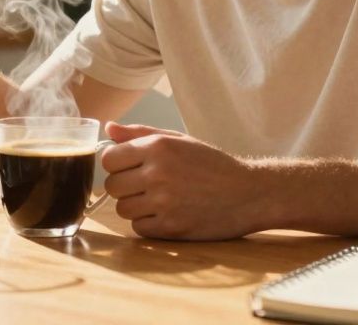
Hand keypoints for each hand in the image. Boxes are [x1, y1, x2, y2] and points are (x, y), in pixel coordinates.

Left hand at [101, 122, 260, 240]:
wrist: (248, 193)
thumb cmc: (212, 164)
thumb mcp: (179, 140)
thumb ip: (141, 133)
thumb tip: (108, 129)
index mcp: (158, 147)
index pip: (108, 158)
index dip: (116, 164)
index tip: (129, 168)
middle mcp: (158, 173)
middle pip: (111, 186)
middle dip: (124, 186)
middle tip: (145, 185)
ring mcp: (164, 202)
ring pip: (122, 209)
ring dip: (135, 207)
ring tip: (157, 200)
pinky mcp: (171, 227)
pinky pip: (138, 228)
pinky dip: (148, 224)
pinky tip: (166, 214)